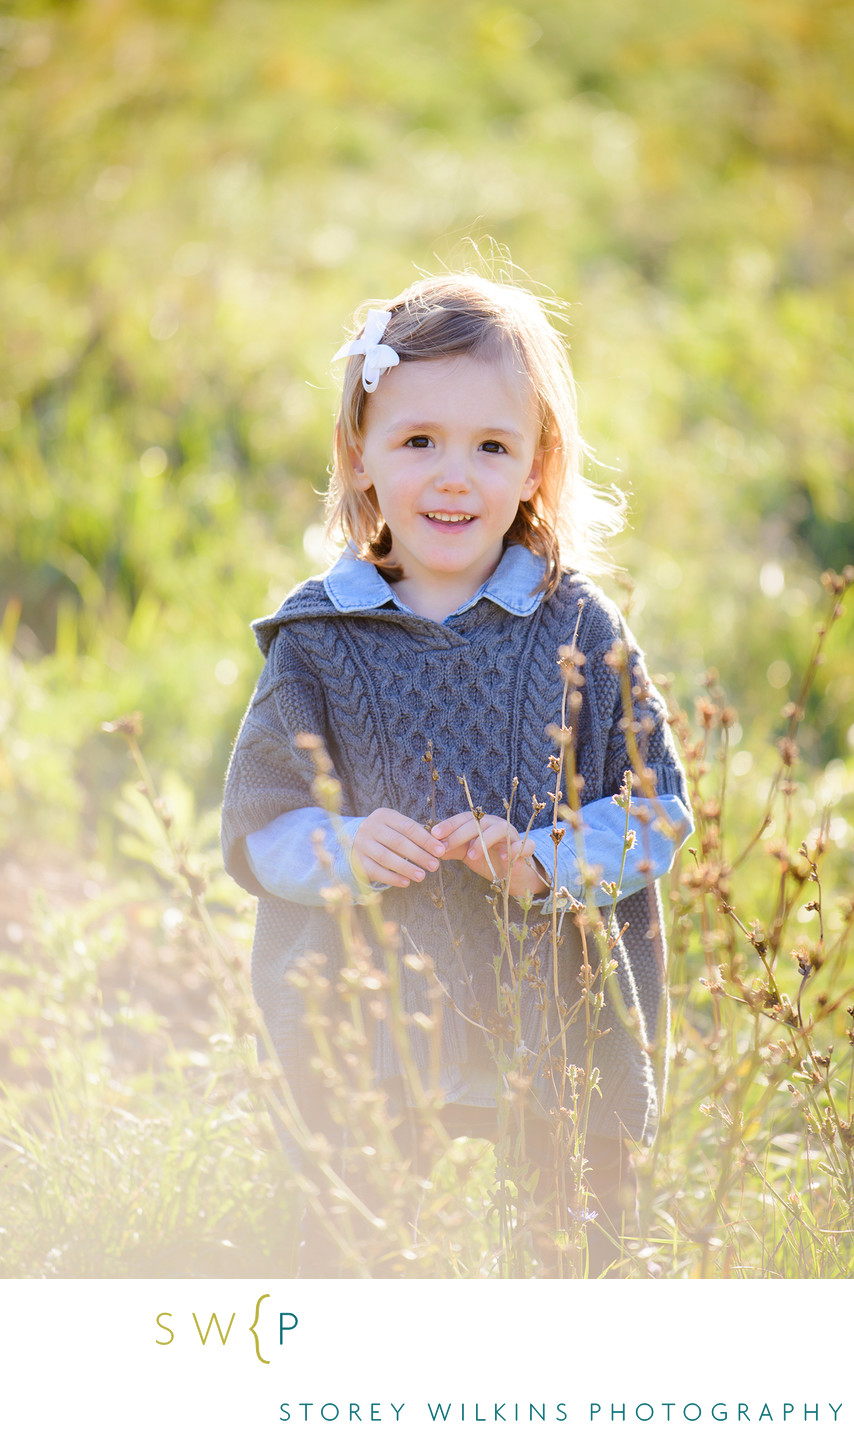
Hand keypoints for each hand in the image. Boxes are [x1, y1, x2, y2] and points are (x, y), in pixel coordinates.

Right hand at [349, 808, 445, 887]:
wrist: (357, 842)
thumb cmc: (387, 835)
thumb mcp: (398, 828)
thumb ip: (416, 834)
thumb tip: (440, 845)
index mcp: (384, 815)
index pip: (408, 827)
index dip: (425, 839)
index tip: (440, 850)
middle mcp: (369, 827)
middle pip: (397, 842)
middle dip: (418, 855)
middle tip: (434, 865)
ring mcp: (361, 844)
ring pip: (386, 857)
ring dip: (406, 868)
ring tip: (422, 876)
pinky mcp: (357, 861)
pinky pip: (376, 871)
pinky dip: (392, 878)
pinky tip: (406, 882)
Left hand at [430, 812, 548, 898]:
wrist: (511, 875)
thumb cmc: (487, 859)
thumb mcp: (466, 853)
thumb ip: (451, 849)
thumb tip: (431, 849)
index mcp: (480, 823)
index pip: (463, 818)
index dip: (449, 825)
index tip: (433, 833)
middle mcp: (495, 825)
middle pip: (478, 823)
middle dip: (459, 834)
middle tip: (444, 847)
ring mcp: (512, 835)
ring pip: (500, 829)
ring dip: (484, 841)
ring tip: (471, 856)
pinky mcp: (526, 848)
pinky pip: (525, 845)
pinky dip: (517, 849)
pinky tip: (506, 858)